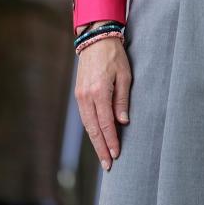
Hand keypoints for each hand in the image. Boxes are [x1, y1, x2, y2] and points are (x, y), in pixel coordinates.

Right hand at [75, 36, 131, 170]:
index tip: (116, 154)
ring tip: (103, 156)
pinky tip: (98, 138)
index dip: (111, 140)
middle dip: (101, 148)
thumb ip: (122, 100)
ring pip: (88, 125)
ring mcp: (80, 96)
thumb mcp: (125, 76)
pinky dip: (91, 130)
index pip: (106, 123)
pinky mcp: (78, 94)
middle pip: (94, 129)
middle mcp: (86, 96)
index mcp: (99, 91)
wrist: (95, 40)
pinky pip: (85, 117)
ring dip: (95, 142)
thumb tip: (123, 122)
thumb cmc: (114, 56)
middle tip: (108, 165)